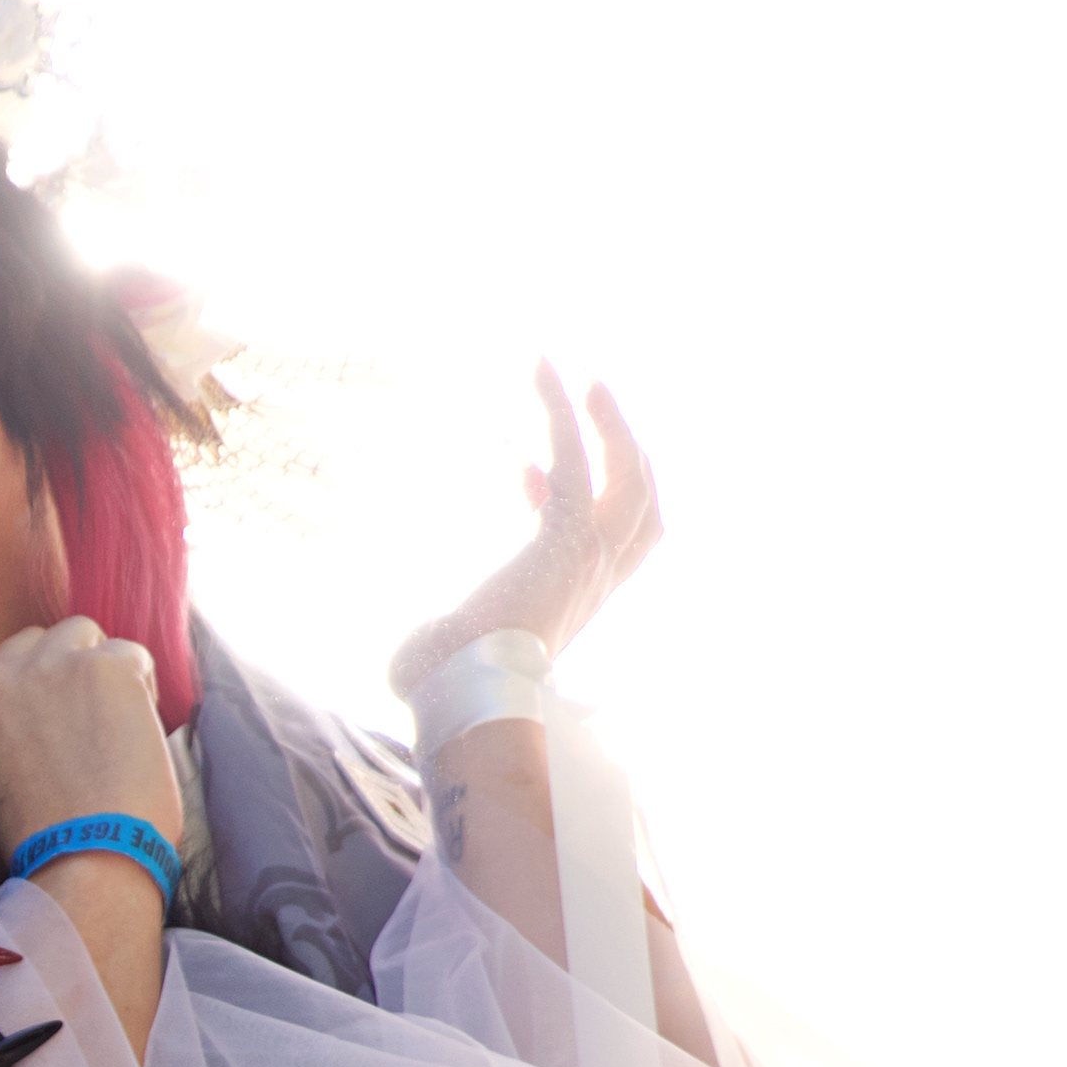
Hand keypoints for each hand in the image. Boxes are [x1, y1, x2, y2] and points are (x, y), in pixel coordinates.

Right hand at [0, 618, 181, 856]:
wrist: (84, 861)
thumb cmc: (43, 844)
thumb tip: (32, 716)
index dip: (15, 683)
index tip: (40, 712)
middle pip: (29, 643)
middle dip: (57, 671)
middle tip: (83, 722)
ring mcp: (45, 668)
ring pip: (78, 634)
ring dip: (97, 668)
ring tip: (113, 722)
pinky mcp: (100, 667)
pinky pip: (130, 653)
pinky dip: (140, 686)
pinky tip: (138, 730)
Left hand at [389, 363, 661, 706]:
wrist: (462, 695)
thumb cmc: (449, 684)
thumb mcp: (458, 646)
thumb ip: (452, 624)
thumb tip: (426, 625)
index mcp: (577, 604)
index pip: (607, 543)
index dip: (576, 500)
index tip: (525, 473)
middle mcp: (597, 579)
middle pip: (640, 500)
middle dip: (624, 447)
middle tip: (596, 401)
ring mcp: (591, 555)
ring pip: (621, 469)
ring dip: (606, 417)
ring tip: (580, 371)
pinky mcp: (566, 534)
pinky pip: (572, 455)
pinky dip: (558, 410)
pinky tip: (542, 371)